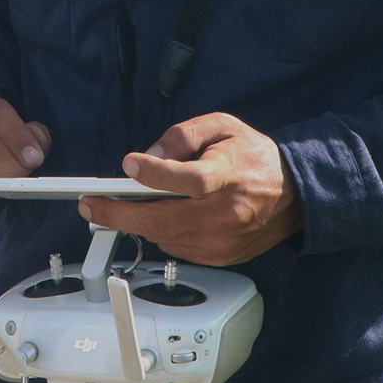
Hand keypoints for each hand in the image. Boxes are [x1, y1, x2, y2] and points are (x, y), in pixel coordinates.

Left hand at [79, 113, 304, 266]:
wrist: (292, 195)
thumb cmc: (253, 156)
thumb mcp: (222, 126)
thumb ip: (184, 134)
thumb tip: (151, 156)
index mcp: (228, 175)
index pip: (189, 179)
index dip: (155, 174)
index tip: (128, 166)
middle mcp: (226, 212)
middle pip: (164, 219)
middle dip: (119, 214)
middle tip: (91, 207)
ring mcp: (223, 240)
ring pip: (164, 236)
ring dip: (139, 223)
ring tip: (123, 206)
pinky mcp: (220, 256)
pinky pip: (176, 248)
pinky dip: (162, 232)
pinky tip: (162, 215)